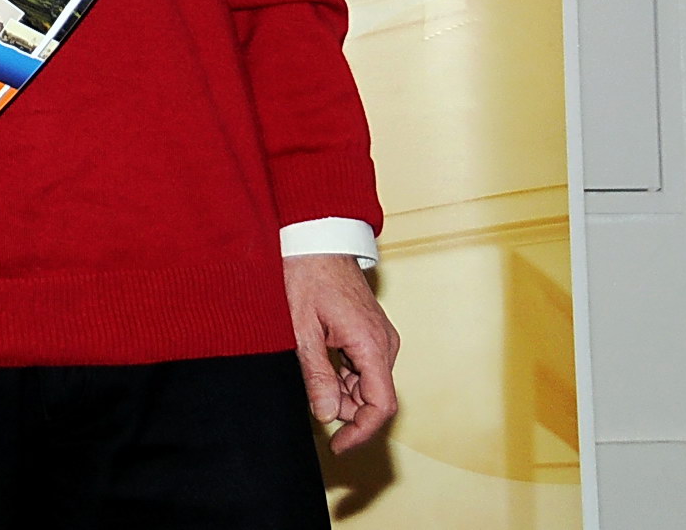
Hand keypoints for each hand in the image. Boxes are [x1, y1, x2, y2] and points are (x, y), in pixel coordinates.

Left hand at [285, 253, 399, 451]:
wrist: (316, 240)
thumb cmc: (305, 277)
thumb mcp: (300, 329)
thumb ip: (316, 374)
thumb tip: (328, 416)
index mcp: (371, 344)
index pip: (381, 406)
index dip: (361, 432)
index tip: (337, 446)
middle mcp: (384, 344)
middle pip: (372, 398)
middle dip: (344, 409)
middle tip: (308, 396)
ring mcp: (380, 338)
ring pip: (367, 384)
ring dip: (340, 391)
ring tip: (308, 368)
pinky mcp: (372, 334)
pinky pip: (363, 368)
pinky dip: (342, 376)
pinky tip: (317, 361)